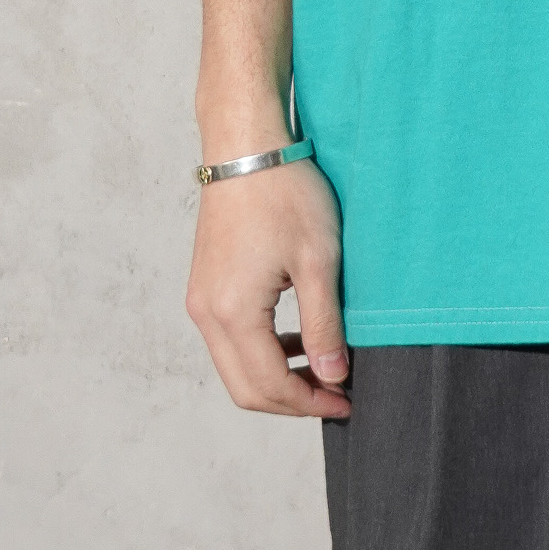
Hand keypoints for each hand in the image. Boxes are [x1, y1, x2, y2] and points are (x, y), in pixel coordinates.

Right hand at [185, 157, 351, 416]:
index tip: (348, 401)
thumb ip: (324, 326)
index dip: (311, 403)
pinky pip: (231, 340)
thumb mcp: (319, 261)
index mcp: (233, 312)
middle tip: (336, 395)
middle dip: (292, 401)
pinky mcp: (204, 287)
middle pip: (245, 388)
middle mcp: (205, 313)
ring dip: (277, 377)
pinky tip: (298, 339)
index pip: (270, 385)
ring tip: (324, 370)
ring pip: (235, 367)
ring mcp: (200, 300)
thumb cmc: (285, 194)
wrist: (247, 147)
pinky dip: (263, 352)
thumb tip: (332, 377)